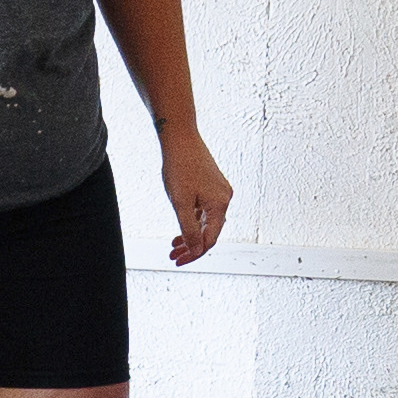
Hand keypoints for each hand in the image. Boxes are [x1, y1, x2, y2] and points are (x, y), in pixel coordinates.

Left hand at [154, 121, 233, 265]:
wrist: (180, 137)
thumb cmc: (179, 167)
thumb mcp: (181, 202)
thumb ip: (189, 228)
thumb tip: (196, 250)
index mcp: (220, 205)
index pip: (210, 240)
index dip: (194, 254)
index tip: (177, 261)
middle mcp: (224, 199)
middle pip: (209, 232)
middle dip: (191, 246)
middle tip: (172, 256)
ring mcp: (219, 191)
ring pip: (206, 221)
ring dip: (191, 234)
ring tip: (173, 244)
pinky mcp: (212, 185)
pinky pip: (204, 210)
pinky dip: (193, 220)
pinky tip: (181, 225)